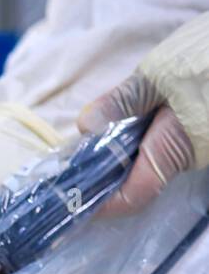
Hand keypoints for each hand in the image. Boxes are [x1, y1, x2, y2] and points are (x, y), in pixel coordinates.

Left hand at [78, 12, 208, 213]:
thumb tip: (85, 127)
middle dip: (114, 169)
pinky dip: (153, 135)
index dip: (103, 202)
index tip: (78, 197)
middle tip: (84, 153)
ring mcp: (205, 148)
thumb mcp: (163, 71)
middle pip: (144, 178)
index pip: (134, 195)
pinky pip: (175, 144)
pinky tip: (146, 114)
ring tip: (112, 127)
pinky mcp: (208, 136)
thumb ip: (124, 102)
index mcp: (174, 147)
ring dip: (133, 148)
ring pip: (160, 159)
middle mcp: (193, 157)